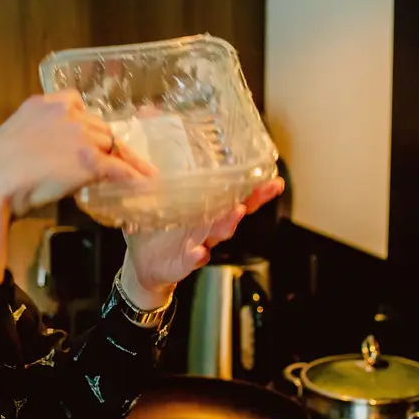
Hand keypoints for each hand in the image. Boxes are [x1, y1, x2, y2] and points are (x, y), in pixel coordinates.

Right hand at [0, 91, 150, 281]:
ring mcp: (78, 135)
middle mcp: (64, 113)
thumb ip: (34, 137)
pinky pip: (118, 167)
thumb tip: (44, 155)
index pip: (75, 102)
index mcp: (42, 104)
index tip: (88, 133)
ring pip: (111, 144)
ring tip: (140, 171)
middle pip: (98, 126)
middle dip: (105, 143)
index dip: (84, 120)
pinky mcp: (88, 159)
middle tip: (118, 159)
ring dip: (124, 158)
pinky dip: (134, 174)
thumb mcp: (12, 139)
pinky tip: (144, 181)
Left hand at [120, 177, 285, 308]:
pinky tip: (200, 252)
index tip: (273, 180)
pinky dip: (197, 256)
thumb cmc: (156, 233)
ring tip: (235, 213)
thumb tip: (152, 151)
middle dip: (250, 201)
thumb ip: (159, 182)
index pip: (234, 198)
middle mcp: (207, 228)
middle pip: (234, 213)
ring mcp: (198, 244)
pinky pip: (193, 259)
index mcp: (205, 212)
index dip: (255, 190)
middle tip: (262, 189)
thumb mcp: (158, 205)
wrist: (145, 267)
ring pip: (218, 234)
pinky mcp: (183, 263)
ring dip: (228, 223)